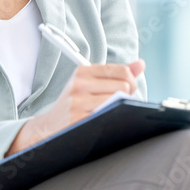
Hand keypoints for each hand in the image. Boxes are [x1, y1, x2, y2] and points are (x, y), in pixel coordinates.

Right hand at [5, 59, 144, 155]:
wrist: (48, 126)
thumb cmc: (75, 103)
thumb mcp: (90, 83)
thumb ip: (117, 73)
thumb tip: (141, 64)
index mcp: (83, 71)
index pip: (121, 71)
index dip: (132, 81)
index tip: (128, 89)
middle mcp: (79, 84)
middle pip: (124, 85)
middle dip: (127, 95)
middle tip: (118, 102)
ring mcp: (78, 101)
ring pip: (118, 99)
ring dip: (119, 107)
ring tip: (110, 110)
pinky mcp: (78, 118)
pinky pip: (108, 114)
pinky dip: (112, 116)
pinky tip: (104, 118)